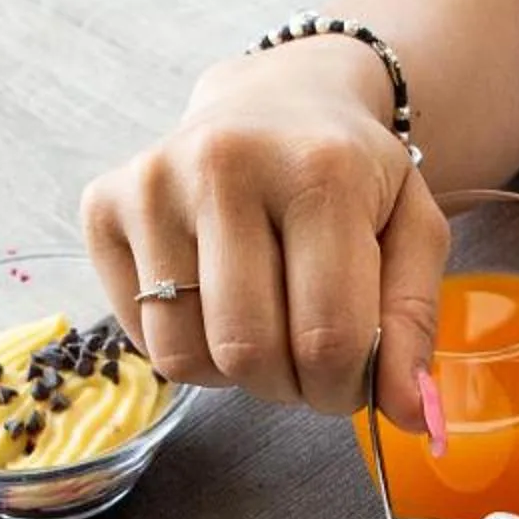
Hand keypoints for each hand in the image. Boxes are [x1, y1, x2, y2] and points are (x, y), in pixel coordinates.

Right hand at [82, 36, 447, 420]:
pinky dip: (185, 345)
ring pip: (184, 357)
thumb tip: (410, 418)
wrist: (274, 100)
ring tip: (261, 325)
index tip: (351, 380)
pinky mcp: (103, 206)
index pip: (328, 339)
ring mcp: (152, 184)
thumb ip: (415, 324)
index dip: (345, 389)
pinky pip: (141, 338)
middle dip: (289, 386)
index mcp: (319, 170)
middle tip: (306, 360)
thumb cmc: (348, 176)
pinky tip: (212, 299)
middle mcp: (224, 165)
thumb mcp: (410, 232)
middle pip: (249, 353)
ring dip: (233, 374)